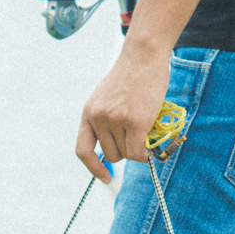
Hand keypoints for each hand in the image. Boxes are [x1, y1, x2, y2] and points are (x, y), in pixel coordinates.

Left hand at [76, 40, 172, 182]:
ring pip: (127, 154)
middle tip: (137, 136)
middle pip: (110, 154)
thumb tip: (114, 151)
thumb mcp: (107, 97)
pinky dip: (146, 154)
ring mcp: (116, 120)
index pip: (83, 150)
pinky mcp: (136, 122)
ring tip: (146, 129)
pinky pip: (139, 152)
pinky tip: (151, 143)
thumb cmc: (130, 76)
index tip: (106, 177)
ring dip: (138, 148)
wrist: (143, 56)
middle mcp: (98, 118)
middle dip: (125, 150)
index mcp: (88, 112)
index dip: (94, 167)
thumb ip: (105, 120)